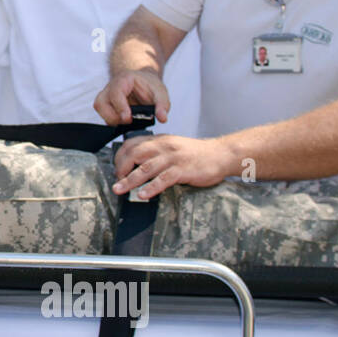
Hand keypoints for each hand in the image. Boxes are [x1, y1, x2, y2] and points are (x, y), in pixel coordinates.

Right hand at [93, 70, 170, 125]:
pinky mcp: (106, 106)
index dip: (120, 107)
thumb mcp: (160, 92)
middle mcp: (110, 88)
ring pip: (99, 110)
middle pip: (101, 103)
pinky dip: (113, 121)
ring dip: (111, 120)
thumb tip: (162, 118)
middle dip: (113, 117)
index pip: (115, 93)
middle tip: (128, 121)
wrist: (143, 82)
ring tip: (126, 122)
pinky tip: (124, 122)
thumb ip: (162, 104)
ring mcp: (106, 97)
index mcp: (123, 80)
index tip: (128, 118)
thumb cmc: (149, 85)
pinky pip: (104, 116)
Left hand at [112, 134, 235, 199]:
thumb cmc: (195, 153)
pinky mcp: (183, 170)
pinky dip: (151, 188)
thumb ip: (156, 152)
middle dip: (121, 168)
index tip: (117, 169)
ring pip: (145, 168)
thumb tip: (136, 165)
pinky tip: (142, 195)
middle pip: (134, 154)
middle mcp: (163, 147)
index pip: (131, 144)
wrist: (221, 154)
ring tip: (119, 189)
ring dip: (129, 180)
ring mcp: (173, 158)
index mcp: (159, 140)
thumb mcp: (172, 147)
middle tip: (116, 181)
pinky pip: (163, 179)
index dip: (120, 157)